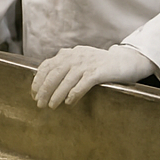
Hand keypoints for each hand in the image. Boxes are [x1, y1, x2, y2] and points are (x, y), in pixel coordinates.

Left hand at [31, 45, 155, 108]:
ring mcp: (87, 63)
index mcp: (68, 54)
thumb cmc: (101, 64)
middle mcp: (75, 57)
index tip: (33, 93)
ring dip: (56, 94)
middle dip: (44, 89)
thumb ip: (65, 66)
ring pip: (66, 79)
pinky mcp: (98, 71)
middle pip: (53, 73)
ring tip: (51, 106)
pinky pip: (83, 83)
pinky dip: (74, 93)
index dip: (38, 80)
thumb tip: (46, 78)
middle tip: (39, 103)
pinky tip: (69, 102)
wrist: (126, 61)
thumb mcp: (80, 60)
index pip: (47, 65)